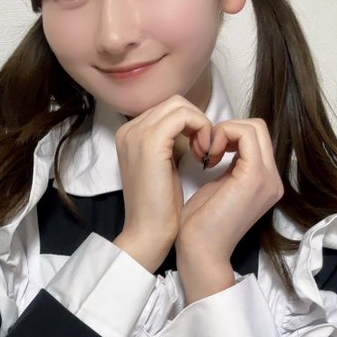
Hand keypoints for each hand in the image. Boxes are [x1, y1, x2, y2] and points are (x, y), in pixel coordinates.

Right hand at [113, 96, 212, 270]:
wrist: (147, 233)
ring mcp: (137, 133)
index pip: (168, 110)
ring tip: (206, 153)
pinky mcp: (150, 141)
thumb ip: (171, 144)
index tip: (202, 149)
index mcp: (130, 135)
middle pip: (174, 103)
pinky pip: (185, 116)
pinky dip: (202, 129)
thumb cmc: (161, 208)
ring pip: (180, 106)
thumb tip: (193, 130)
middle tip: (207, 150)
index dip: (191, 124)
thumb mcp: (164, 167)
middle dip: (197, 122)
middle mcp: (129, 129)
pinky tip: (205, 154)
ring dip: (202, 125)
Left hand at [176, 118, 283, 261]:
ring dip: (224, 131)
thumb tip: (222, 144)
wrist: (200, 251)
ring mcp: (267, 178)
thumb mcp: (219, 187)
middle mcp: (273, 179)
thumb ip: (228, 166)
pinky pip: (245, 135)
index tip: (206, 152)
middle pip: (258, 128)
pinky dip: (223, 134)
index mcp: (265, 181)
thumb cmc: (201, 224)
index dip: (229, 134)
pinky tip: (207, 156)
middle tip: (205, 151)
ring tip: (205, 155)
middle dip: (227, 129)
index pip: (255, 138)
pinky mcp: (254, 177)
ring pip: (254, 127)